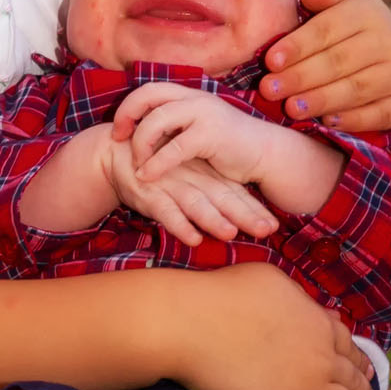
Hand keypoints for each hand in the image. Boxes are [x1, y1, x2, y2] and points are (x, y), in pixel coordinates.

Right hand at [108, 138, 277, 247]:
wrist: (116, 151)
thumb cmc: (159, 165)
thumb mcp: (188, 172)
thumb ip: (210, 189)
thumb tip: (238, 217)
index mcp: (204, 173)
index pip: (234, 191)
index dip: (254, 208)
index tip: (274, 225)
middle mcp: (192, 178)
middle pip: (223, 198)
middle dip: (245, 215)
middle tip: (266, 230)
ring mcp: (171, 185)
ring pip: (196, 203)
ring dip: (213, 219)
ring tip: (230, 234)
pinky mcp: (149, 193)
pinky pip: (165, 210)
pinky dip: (178, 224)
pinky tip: (192, 238)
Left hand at [113, 81, 275, 190]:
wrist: (265, 153)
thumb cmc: (228, 147)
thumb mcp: (196, 130)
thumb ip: (174, 128)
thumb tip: (140, 136)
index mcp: (188, 95)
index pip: (148, 90)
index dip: (128, 107)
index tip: (118, 130)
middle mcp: (194, 98)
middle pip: (147, 96)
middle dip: (126, 116)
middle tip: (117, 139)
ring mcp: (203, 113)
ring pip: (157, 120)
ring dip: (140, 144)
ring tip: (135, 164)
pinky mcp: (211, 135)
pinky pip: (174, 148)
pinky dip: (155, 163)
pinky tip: (146, 176)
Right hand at [169, 265, 375, 389]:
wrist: (195, 324)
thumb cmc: (226, 293)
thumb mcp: (274, 281)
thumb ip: (301, 301)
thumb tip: (313, 313)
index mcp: (320, 323)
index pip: (350, 346)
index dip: (360, 360)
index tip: (366, 370)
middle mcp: (322, 357)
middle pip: (353, 379)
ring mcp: (306, 386)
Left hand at [260, 0, 390, 131]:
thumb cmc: (353, 29)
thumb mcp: (340, 4)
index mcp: (367, 11)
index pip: (327, 29)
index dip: (298, 45)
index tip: (270, 61)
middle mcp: (389, 40)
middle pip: (339, 61)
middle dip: (301, 77)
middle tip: (269, 90)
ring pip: (357, 89)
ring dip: (321, 100)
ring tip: (291, 109)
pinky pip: (381, 113)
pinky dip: (354, 119)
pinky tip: (328, 122)